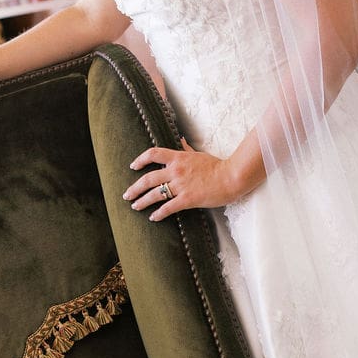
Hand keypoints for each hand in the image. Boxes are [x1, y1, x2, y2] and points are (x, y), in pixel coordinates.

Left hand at [123, 138, 238, 218]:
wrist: (231, 177)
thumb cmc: (217, 165)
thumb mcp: (199, 154)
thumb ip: (187, 148)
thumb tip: (180, 139)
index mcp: (178, 158)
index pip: (153, 154)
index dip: (140, 159)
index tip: (133, 166)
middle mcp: (176, 171)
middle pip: (148, 178)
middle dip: (135, 187)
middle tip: (127, 194)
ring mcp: (181, 185)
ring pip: (155, 194)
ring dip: (142, 201)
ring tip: (135, 206)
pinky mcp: (187, 199)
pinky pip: (168, 207)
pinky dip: (158, 213)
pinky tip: (153, 217)